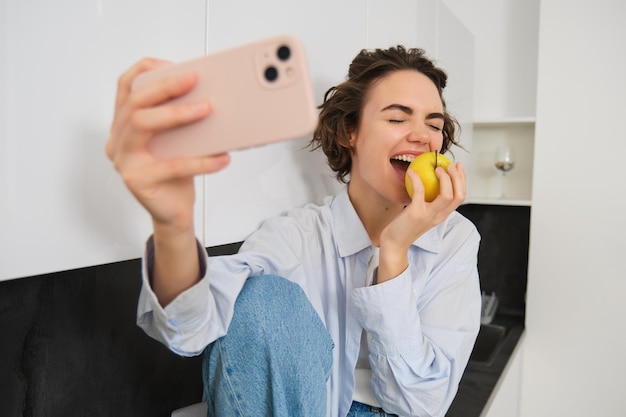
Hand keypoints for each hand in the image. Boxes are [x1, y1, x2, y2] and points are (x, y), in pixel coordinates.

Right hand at [105, 58, 230, 234]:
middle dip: (164, 87)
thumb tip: (207, 96)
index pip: (125, 87)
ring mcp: (124, 161)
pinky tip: (221, 158)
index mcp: (124, 125)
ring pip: (142, 125)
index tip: (172, 65)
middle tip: (193, 79)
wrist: (173, 212)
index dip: (145, 71)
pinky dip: (200, 161)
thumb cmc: (176, 174)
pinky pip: (170, 166)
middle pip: (134, 103)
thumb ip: (180, 120)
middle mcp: (118, 140)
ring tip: (206, 109)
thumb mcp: (178, 141)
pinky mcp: (137, 181)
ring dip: (177, 114)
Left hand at [378, 163, 465, 281]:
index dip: (462, 180)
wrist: (394, 244)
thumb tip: (426, 180)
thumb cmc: (404, 227)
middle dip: (458, 177)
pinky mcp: (416, 213)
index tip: (457, 167)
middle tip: (450, 165)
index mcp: (442, 215)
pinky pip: (420, 191)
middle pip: (459, 195)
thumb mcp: (421, 213)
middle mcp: (439, 216)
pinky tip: (411, 173)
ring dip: (445, 178)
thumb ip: (427, 201)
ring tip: (437, 168)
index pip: (460, 197)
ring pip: (447, 195)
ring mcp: (428, 215)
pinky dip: (417, 179)